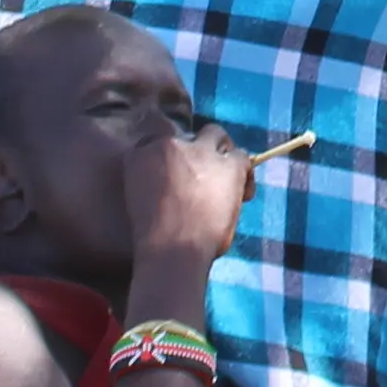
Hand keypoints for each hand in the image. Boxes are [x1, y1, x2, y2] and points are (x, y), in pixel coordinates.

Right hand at [124, 113, 260, 280]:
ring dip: (222, 155)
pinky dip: (246, 175)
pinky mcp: (229, 164)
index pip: (161, 141)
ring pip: (217, 136)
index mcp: (141, 153)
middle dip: (199, 151)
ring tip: (228, 183)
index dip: (175, 157)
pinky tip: (244, 196)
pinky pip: (243, 156)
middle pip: (190, 136)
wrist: (172, 249)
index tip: (180, 175)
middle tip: (206, 176)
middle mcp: (169, 144)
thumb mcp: (142, 200)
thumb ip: (157, 181)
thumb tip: (181, 183)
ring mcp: (200, 151)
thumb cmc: (155, 239)